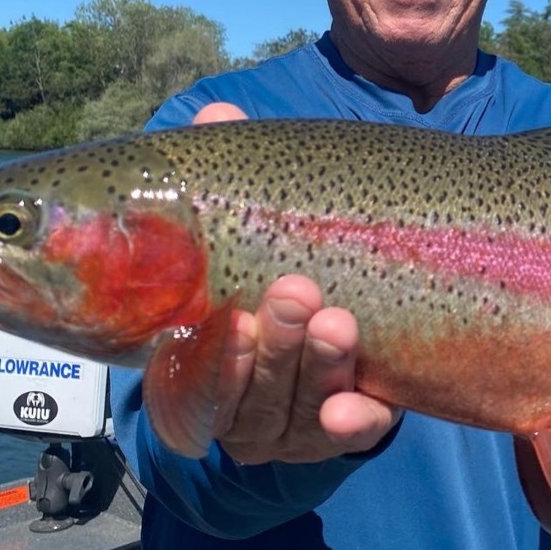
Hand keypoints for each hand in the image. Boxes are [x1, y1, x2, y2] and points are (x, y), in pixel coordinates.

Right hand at [192, 103, 399, 463]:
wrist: (354, 304)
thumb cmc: (281, 257)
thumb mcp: (259, 221)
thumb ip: (234, 177)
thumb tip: (216, 114)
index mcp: (201, 358)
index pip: (190, 375)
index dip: (210, 356)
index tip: (231, 318)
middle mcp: (238, 400)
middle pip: (249, 390)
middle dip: (273, 348)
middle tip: (297, 293)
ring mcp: (291, 422)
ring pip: (298, 410)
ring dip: (317, 368)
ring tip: (339, 322)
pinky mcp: (344, 429)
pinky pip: (350, 435)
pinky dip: (353, 424)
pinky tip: (360, 409)